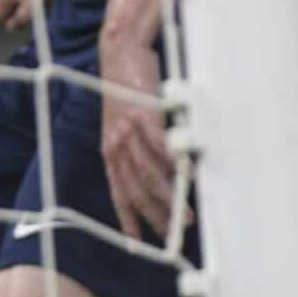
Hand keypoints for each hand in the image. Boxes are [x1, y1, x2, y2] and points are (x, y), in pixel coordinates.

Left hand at [101, 36, 177, 241]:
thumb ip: (140, 150)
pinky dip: (174, 166)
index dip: (127, 217)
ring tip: (187, 216)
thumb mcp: (127, 125)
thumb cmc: (128, 90)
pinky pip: (160, 148)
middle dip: (156, 217)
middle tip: (176, 235)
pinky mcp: (143, 117)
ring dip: (169, 199)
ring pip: (148, 175)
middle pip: (135, 190)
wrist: (119, 53)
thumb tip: (167, 176)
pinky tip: (187, 179)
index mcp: (110, 150)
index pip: (118, 191)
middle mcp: (114, 144)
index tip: (138, 242)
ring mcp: (127, 132)